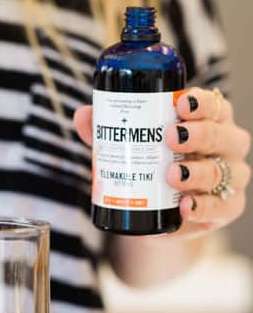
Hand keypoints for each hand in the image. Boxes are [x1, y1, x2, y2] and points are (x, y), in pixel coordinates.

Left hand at [74, 87, 250, 238]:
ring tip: (172, 175)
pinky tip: (185, 206)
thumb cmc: (149, 164)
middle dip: (198, 134)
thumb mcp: (125, 146)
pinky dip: (204, 207)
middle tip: (170, 137)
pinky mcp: (227, 207)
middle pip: (223, 135)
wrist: (153, 210)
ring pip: (222, 171)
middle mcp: (226, 146)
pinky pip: (223, 206)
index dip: (201, 102)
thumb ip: (105, 131)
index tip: (179, 103)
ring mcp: (230, 177)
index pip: (213, 105)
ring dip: (198, 172)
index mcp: (209, 121)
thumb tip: (84, 114)